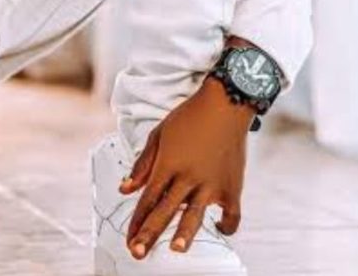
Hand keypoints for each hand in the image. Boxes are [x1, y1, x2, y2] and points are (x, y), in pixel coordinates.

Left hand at [119, 76, 252, 257]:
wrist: (224, 104)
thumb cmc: (189, 117)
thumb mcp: (159, 134)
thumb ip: (143, 164)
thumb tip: (125, 188)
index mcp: (168, 164)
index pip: (148, 199)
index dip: (137, 220)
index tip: (129, 237)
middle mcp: (188, 177)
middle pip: (165, 211)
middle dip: (150, 234)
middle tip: (138, 253)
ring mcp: (211, 184)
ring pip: (194, 216)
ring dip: (183, 235)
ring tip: (175, 250)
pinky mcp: (232, 187)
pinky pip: (231, 214)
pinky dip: (226, 225)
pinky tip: (218, 228)